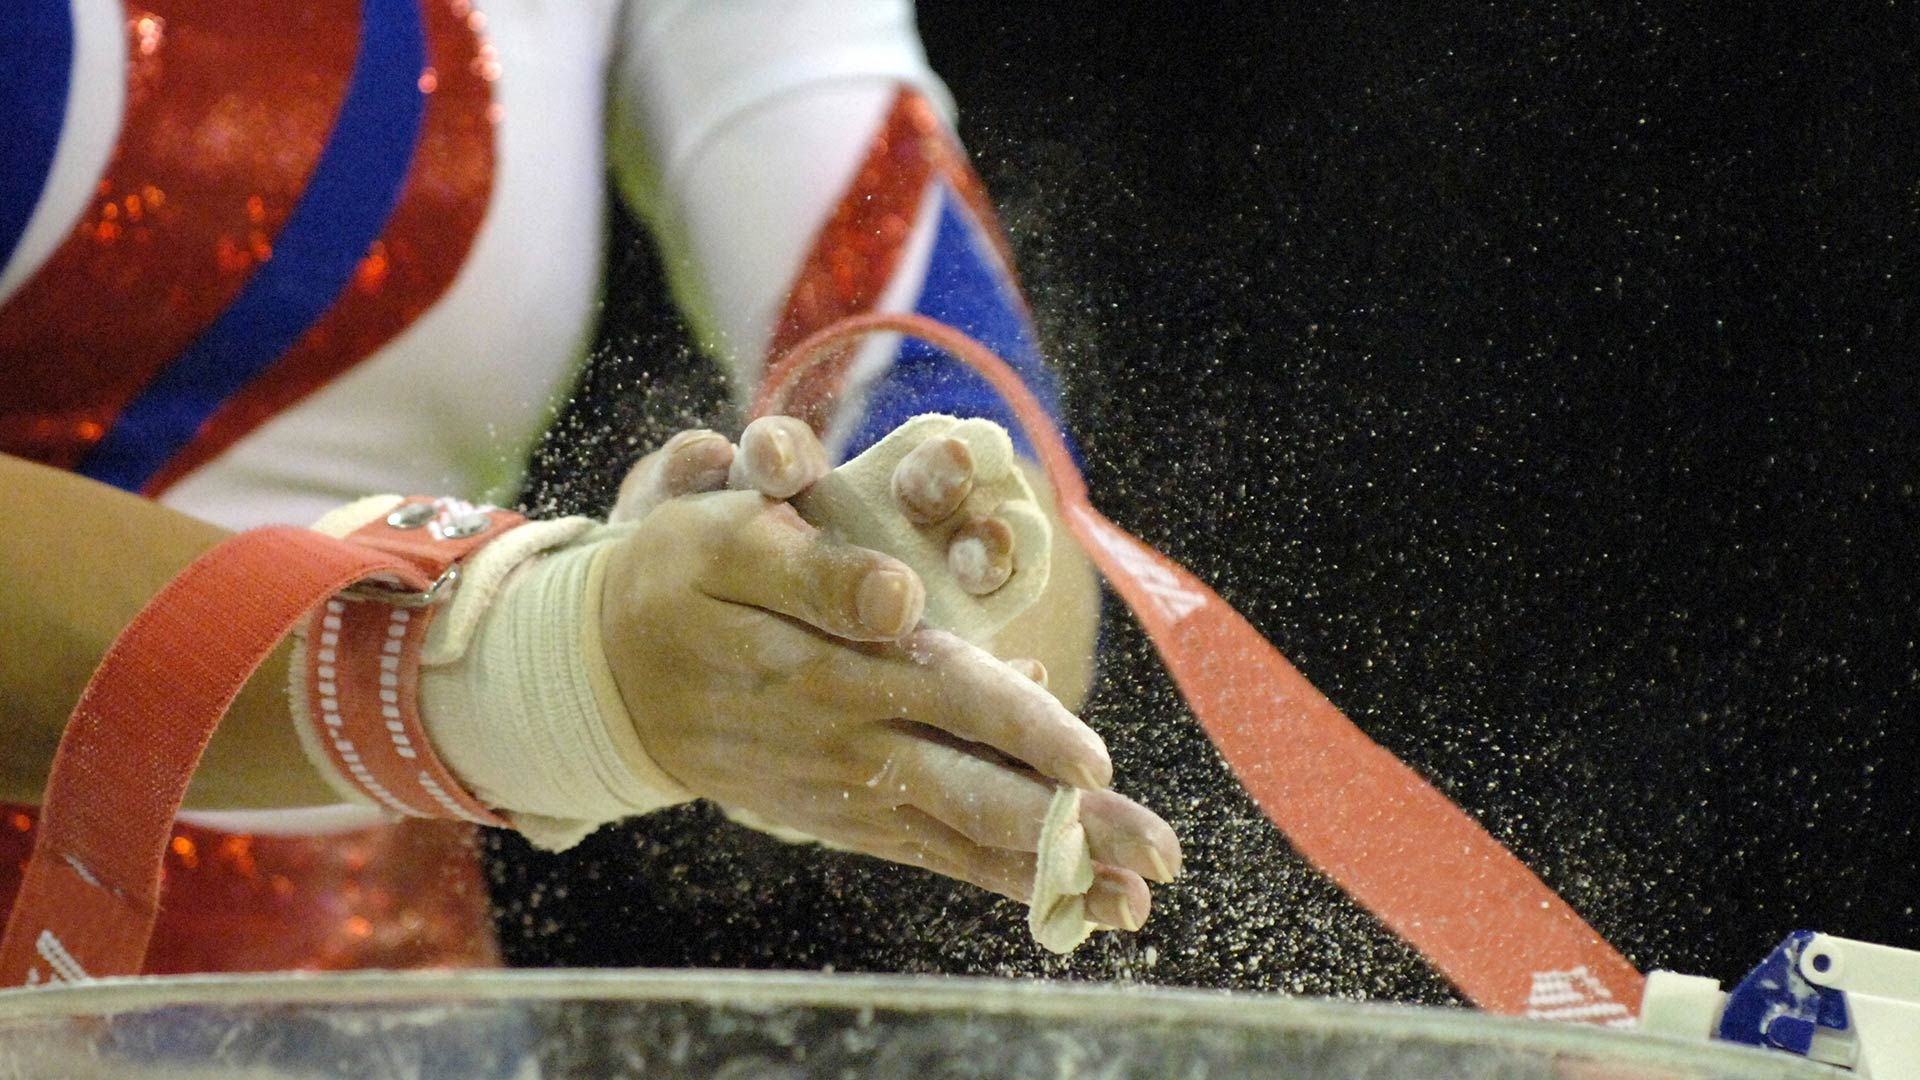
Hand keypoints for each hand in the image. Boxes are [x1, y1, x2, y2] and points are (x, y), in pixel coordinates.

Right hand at [600, 427, 1181, 928]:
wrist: (599, 677)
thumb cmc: (678, 582)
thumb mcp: (724, 542)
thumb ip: (817, 571)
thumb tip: (902, 601)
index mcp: (827, 664)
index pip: (946, 695)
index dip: (1022, 727)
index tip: (1093, 764)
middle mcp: (844, 741)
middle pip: (972, 789)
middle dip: (1070, 827)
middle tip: (1156, 856)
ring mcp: (841, 791)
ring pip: (958, 836)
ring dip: (1048, 869)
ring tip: (1131, 903)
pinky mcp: (835, 816)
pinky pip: (924, 854)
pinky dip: (990, 877)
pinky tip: (1056, 895)